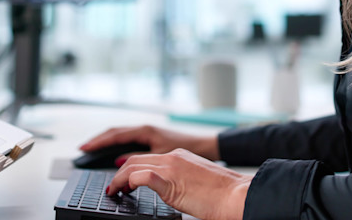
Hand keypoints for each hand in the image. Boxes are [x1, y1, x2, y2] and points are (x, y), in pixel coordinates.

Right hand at [80, 125, 219, 161]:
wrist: (205, 145)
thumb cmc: (186, 149)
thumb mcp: (160, 157)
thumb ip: (139, 159)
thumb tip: (118, 162)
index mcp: (145, 130)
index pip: (115, 135)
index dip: (98, 142)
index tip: (85, 148)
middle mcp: (145, 128)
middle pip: (114, 132)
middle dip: (98, 140)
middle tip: (83, 149)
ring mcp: (148, 131)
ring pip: (121, 135)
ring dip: (106, 141)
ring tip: (92, 150)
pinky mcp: (151, 137)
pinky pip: (128, 138)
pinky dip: (117, 144)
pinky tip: (113, 152)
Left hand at [106, 149, 249, 219]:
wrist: (237, 195)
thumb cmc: (224, 194)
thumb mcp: (196, 181)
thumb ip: (180, 181)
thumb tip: (171, 191)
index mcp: (180, 156)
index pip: (148, 158)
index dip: (131, 169)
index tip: (124, 181)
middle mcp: (174, 157)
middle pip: (135, 159)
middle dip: (119, 173)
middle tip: (114, 187)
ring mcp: (172, 167)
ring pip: (133, 165)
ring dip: (119, 179)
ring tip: (114, 191)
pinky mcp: (171, 181)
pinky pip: (142, 176)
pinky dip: (129, 182)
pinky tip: (126, 190)